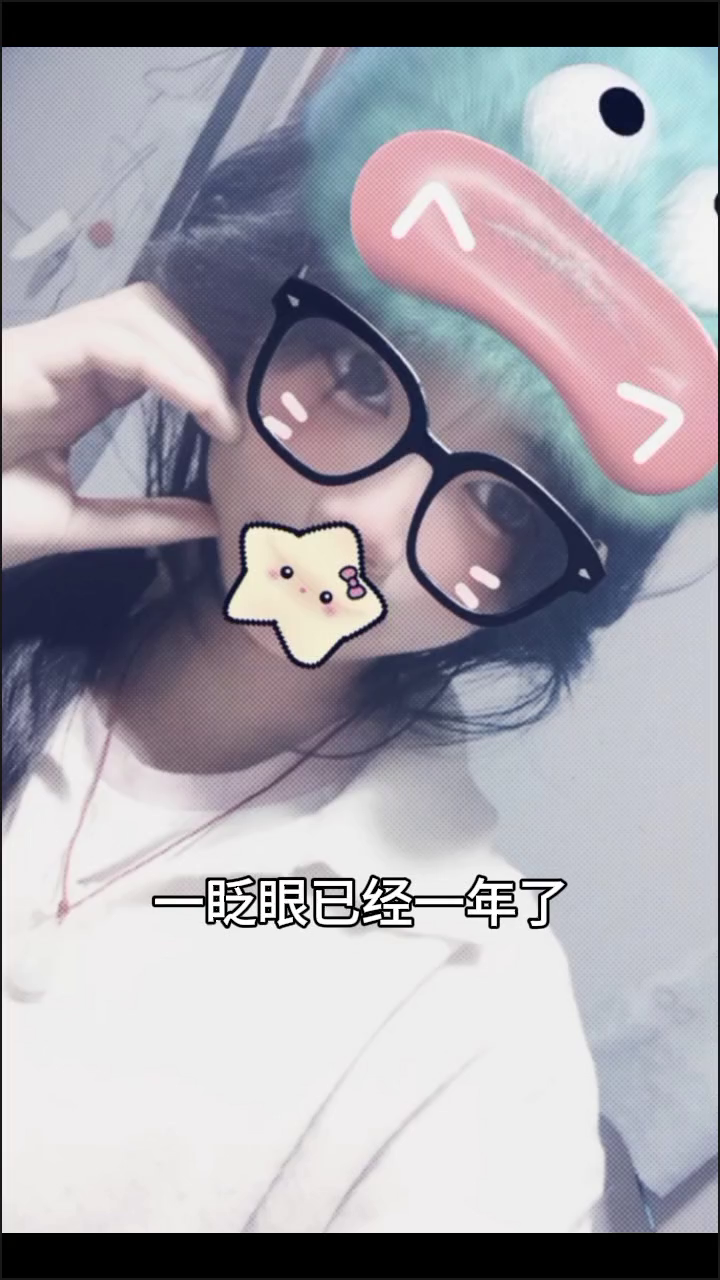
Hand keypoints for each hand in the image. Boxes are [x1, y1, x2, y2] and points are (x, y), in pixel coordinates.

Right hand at [2, 282, 240, 568]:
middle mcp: (64, 361)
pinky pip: (110, 337)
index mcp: (77, 392)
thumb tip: (213, 519)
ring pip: (137, 310)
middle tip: (237, 416)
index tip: (238, 430)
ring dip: (191, 357)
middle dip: (205, 355)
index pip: (155, 351)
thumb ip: (142, 519)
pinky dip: (166, 365)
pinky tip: (199, 406)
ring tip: (222, 416)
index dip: (203, 376)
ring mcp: (43, 351)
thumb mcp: (76, 523)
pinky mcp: (27, 354)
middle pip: (153, 314)